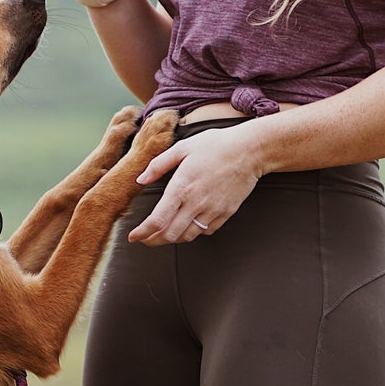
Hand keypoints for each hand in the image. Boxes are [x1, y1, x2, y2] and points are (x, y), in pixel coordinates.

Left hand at [127, 124, 260, 243]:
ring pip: (187, 236)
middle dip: (153, 240)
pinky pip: (206, 231)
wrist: (250, 150)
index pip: (157, 220)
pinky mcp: (225, 213)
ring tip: (164, 234)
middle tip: (145, 238)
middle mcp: (196, 203)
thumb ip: (158, 165)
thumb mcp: (182, 148)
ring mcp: (212, 211)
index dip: (142, 233)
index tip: (134, 237)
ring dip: (172, 238)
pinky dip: (193, 232)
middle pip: (170, 235)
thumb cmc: (216, 145)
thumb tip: (141, 179)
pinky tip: (188, 225)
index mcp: (181, 187)